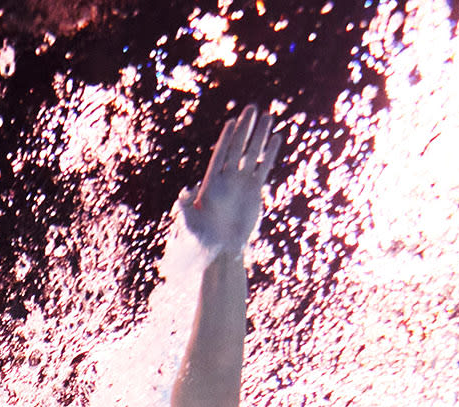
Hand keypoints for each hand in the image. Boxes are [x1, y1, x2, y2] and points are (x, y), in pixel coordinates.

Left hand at [178, 104, 280, 258]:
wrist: (222, 247)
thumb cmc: (203, 238)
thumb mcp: (191, 223)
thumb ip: (187, 208)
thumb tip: (183, 195)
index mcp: (212, 182)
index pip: (221, 154)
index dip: (227, 138)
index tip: (232, 122)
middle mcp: (227, 178)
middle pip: (238, 148)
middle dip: (245, 128)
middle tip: (252, 108)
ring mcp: (241, 182)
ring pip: (253, 153)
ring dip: (260, 135)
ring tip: (268, 116)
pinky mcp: (254, 189)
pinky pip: (263, 167)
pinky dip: (270, 153)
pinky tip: (275, 138)